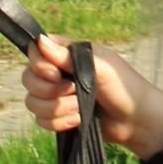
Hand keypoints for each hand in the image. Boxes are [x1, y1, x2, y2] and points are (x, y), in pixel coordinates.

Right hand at [23, 34, 162, 160]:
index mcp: (66, 54)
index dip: (40, 65)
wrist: (135, 120)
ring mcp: (56, 96)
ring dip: (58, 109)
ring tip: (80, 109)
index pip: (35, 52)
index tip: (57, 74)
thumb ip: (69, 56)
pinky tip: (78, 120)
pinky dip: (59, 123)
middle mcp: (57, 73)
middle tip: (74, 91)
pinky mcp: (58, 117)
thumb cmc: (123, 85)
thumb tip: (41, 40)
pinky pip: (40, 121)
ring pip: (33, 102)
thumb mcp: (100, 66)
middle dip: (50, 91)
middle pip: (28, 79)